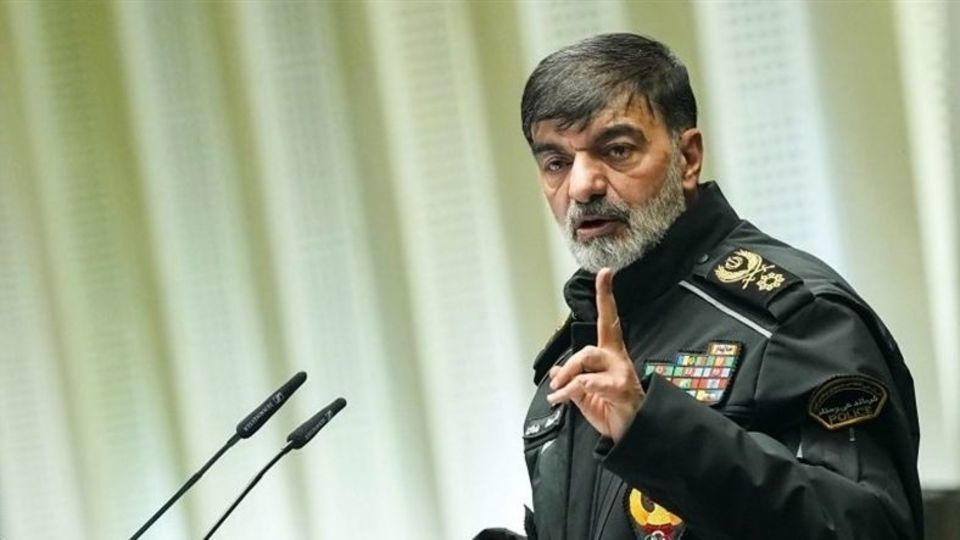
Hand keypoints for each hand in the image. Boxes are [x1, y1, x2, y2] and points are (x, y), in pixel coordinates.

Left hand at [547, 267, 643, 441]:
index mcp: (610, 356)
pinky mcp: (619, 389)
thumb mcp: (586, 395)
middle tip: (556, 382)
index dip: (606, 296)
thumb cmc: (613, 411)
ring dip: (568, 375)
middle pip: (589, 347)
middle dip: (570, 364)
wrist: (633, 434)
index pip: (609, 320)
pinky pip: (587, 383)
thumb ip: (572, 381)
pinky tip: (560, 399)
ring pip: (587, 359)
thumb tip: (554, 372)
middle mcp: (617, 360)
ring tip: (558, 391)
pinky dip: (568, 391)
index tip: (605, 273)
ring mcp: (620, 373)